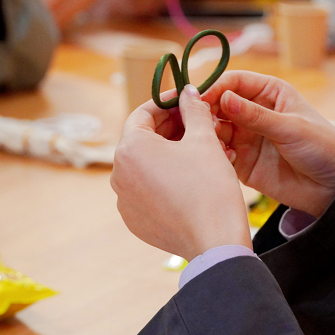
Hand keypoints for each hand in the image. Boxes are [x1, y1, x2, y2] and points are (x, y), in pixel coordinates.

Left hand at [110, 85, 250, 261]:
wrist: (215, 242)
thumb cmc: (209, 187)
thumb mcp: (204, 140)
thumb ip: (193, 109)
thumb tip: (189, 92)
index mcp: (130, 149)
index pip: (143, 113)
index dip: (166, 102)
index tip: (185, 98)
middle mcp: (118, 174)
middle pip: (143, 139)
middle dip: (170, 127)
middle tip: (196, 121)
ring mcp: (124, 200)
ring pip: (146, 165)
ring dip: (170, 152)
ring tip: (199, 149)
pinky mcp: (134, 220)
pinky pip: (146, 190)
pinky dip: (164, 178)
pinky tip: (190, 176)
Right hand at [203, 71, 334, 216]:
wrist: (333, 188)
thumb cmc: (322, 148)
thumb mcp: (291, 128)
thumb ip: (256, 116)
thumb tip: (223, 99)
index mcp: (268, 93)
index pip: (234, 82)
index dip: (215, 88)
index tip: (199, 99)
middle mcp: (252, 112)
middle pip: (218, 104)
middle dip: (205, 111)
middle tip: (196, 122)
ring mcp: (245, 136)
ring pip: (215, 129)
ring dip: (208, 133)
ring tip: (210, 141)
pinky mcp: (241, 160)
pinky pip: (220, 153)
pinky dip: (216, 153)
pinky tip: (224, 158)